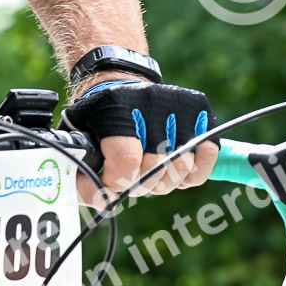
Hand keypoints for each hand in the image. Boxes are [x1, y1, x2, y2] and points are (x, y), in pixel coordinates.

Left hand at [66, 74, 216, 210]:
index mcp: (115, 107)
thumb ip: (82, 176)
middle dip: (139, 184)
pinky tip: (173, 169)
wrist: (117, 83)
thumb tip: (104, 202)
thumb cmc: (97, 120)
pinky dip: (192, 172)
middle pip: (155, 168)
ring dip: (163, 181)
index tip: (109, 185)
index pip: (126, 159)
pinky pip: (207, 156)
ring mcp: (178, 104)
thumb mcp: (78, 141)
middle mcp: (150, 101)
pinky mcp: (199, 109)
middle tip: (129, 177)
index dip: (118, 183)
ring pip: (181, 167)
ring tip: (149, 172)